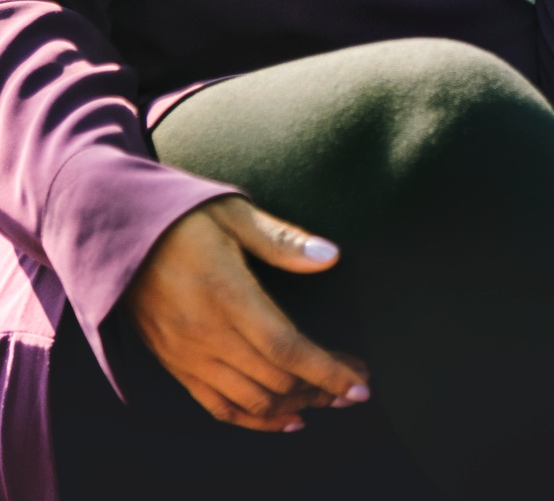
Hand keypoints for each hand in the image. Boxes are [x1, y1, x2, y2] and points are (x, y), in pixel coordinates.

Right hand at [123, 196, 369, 431]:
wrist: (111, 235)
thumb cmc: (179, 219)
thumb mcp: (233, 214)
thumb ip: (282, 240)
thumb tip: (331, 255)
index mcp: (228, 296)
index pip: (287, 348)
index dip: (328, 372)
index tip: (361, 383)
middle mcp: (206, 334)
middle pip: (275, 380)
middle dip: (322, 389)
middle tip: (355, 385)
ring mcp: (187, 354)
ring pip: (250, 400)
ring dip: (295, 406)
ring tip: (329, 400)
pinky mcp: (174, 364)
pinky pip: (217, 406)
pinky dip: (254, 419)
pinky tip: (287, 419)